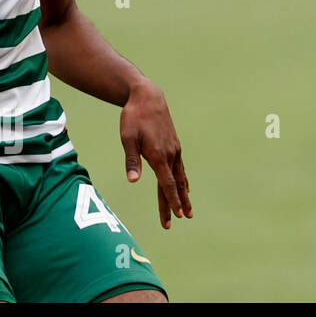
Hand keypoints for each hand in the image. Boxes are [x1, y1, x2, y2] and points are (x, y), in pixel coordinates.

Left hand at [120, 79, 191, 228]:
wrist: (148, 97)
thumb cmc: (133, 117)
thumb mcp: (127, 137)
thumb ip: (131, 160)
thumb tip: (132, 181)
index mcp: (159, 155)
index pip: (167, 183)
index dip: (172, 200)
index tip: (177, 215)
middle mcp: (170, 155)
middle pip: (174, 184)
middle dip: (176, 203)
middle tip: (180, 219)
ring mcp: (174, 150)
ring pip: (180, 177)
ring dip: (183, 194)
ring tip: (188, 210)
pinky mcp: (174, 145)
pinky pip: (180, 167)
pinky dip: (183, 180)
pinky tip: (184, 187)